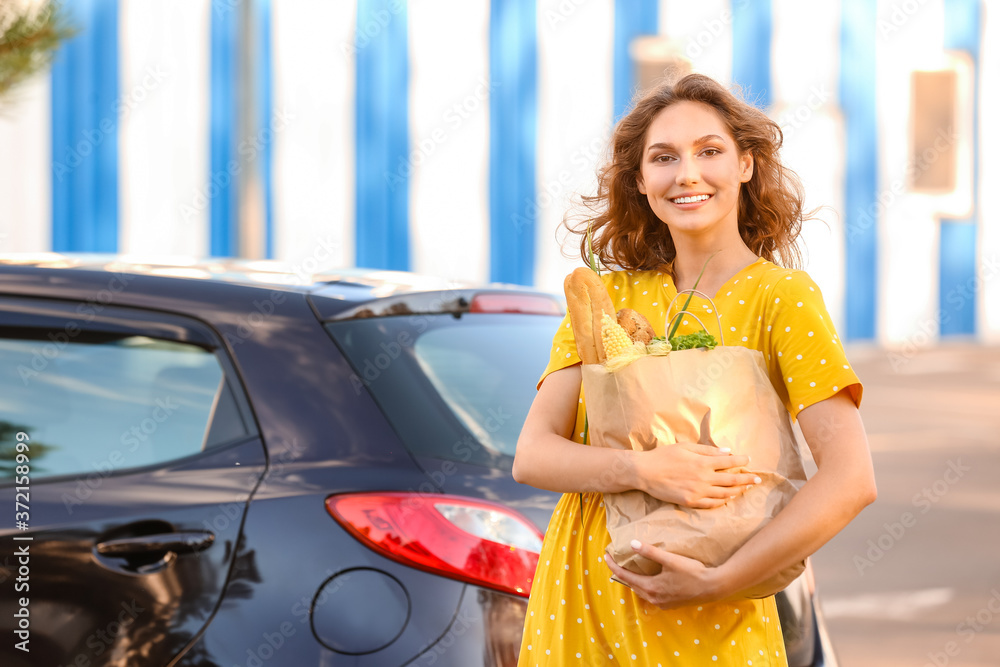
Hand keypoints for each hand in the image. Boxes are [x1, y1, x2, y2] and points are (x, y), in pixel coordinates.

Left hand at [602, 540, 728, 609]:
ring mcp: (663, 603)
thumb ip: (650, 552)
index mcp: (651, 588)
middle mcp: (654, 598)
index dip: (614, 566)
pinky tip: (647, 581)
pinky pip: (651, 595)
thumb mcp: (670, 560)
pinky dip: (644, 587)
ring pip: (641, 591)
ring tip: (627, 571)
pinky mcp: (671, 604)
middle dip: (621, 574)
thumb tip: (631, 544)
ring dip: (633, 581)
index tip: (605, 556)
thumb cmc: (692, 572)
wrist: (713, 587)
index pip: (625, 577)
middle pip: (632, 585)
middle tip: (613, 562)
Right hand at [634, 443, 760, 507]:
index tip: (749, 460)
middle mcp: (704, 478)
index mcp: (703, 462)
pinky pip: (712, 504)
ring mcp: (698, 492)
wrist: (645, 472)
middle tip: (758, 479)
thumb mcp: (685, 447)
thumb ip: (707, 450)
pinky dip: (723, 501)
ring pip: (725, 494)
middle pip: (732, 480)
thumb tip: (727, 451)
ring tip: (746, 489)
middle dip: (747, 479)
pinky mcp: (691, 502)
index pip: (729, 462)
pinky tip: (728, 499)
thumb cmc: (664, 456)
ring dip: (738, 491)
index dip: (741, 461)